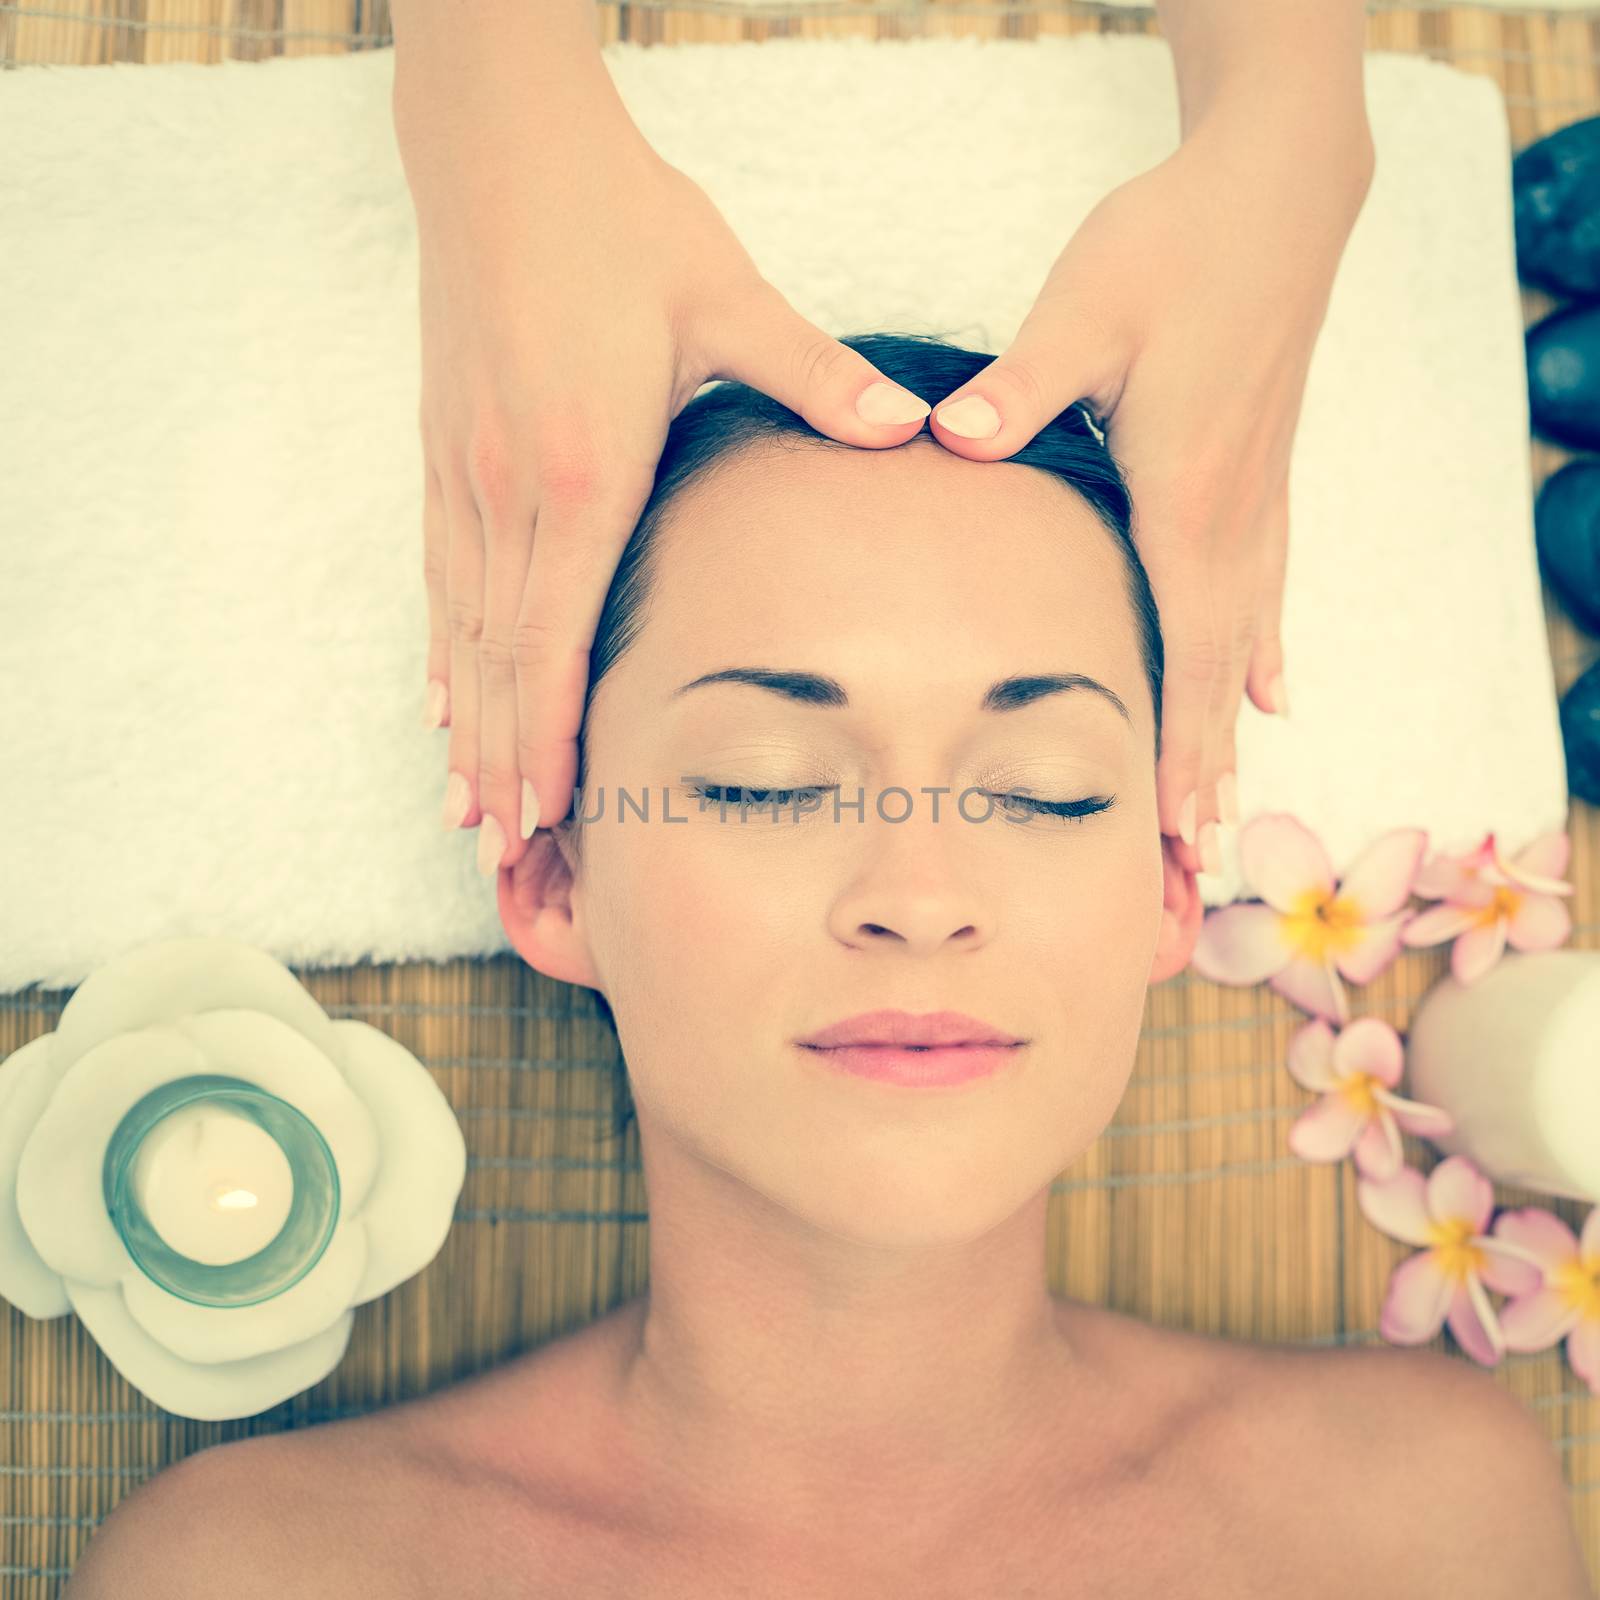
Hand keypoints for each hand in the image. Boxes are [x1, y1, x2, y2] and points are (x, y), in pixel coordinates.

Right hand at [398, 95, 934, 875]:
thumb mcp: (728, 296)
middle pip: (500, 657)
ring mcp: (468, 475)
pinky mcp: (447, 453)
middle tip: (501, 850)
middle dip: (503, 762)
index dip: (550, 732)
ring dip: (465, 727)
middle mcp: (512, 490)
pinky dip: (443, 653)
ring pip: (461, 631)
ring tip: (465, 808)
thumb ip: (814, 375)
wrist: (502, 152)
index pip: (558, 634)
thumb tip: (911, 427)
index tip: (546, 812)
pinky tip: (443, 700)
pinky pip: (440, 579)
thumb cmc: (618, 222)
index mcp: (585, 469)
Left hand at [923, 107, 1375, 875]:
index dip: (1176, 747)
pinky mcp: (1261, 480)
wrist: (1277, 194)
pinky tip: (1278, 692)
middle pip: (1218, 676)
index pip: (1181, 655)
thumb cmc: (1177, 246)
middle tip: (1193, 866)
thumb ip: (1020, 385)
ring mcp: (1256, 503)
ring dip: (1233, 733)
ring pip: (1245, 648)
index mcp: (1186, 501)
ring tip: (1229, 810)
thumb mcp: (1087, 308)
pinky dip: (1265, 654)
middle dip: (1204, 773)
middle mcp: (1231, 522)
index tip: (1171, 832)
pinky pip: (1266, 593)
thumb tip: (949, 436)